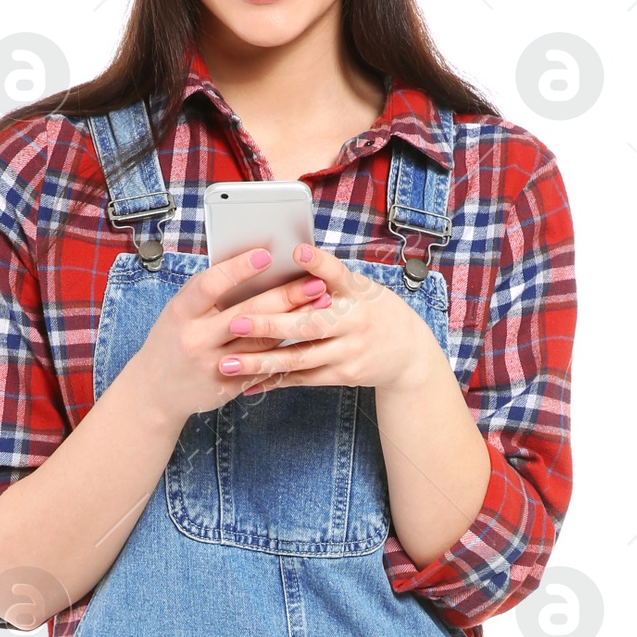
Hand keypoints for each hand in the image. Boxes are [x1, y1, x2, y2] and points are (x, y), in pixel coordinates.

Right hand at [121, 246, 333, 427]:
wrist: (155, 391)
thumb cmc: (172, 339)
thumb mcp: (180, 312)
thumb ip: (209, 293)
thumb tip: (253, 265)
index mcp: (181, 313)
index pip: (210, 286)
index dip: (238, 269)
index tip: (267, 254)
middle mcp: (197, 339)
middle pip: (247, 315)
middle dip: (285, 296)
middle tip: (315, 282)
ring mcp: (213, 366)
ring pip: (262, 342)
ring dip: (295, 322)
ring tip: (321, 305)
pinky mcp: (228, 387)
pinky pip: (262, 366)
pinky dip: (286, 350)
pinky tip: (309, 335)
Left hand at [213, 243, 436, 403]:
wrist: (408, 354)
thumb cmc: (373, 311)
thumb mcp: (361, 288)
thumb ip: (329, 277)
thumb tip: (292, 254)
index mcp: (357, 293)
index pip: (337, 274)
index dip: (319, 264)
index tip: (298, 252)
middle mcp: (354, 322)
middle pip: (309, 324)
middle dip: (270, 324)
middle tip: (235, 322)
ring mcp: (349, 352)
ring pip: (300, 358)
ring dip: (262, 361)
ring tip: (228, 363)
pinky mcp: (343, 375)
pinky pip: (303, 379)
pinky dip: (274, 381)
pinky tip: (248, 384)